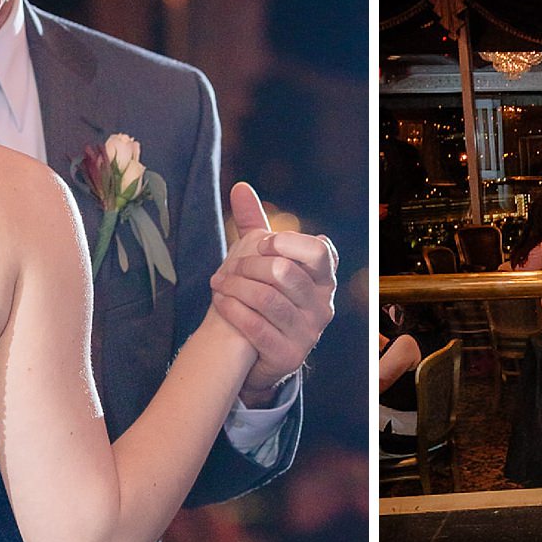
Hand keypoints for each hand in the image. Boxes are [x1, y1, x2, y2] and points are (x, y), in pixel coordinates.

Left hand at [207, 182, 337, 407]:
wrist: (254, 352)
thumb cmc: (262, 296)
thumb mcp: (261, 261)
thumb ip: (255, 225)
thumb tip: (240, 186)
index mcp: (323, 277)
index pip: (318, 250)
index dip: (284, 243)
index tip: (259, 244)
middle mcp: (323, 304)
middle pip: (284, 272)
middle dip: (248, 266)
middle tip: (228, 268)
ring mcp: (309, 333)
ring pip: (268, 299)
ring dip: (234, 287)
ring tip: (217, 284)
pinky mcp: (289, 356)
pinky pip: (256, 327)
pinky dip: (232, 310)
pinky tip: (220, 301)